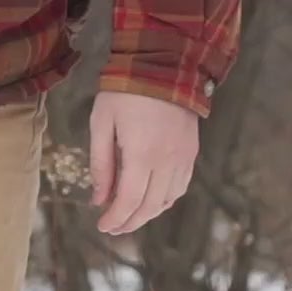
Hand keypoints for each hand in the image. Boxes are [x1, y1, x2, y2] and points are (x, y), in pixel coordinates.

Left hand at [89, 91, 199, 234]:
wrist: (164, 62)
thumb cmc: (125, 91)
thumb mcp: (102, 125)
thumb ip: (101, 165)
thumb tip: (99, 200)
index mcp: (142, 154)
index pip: (129, 201)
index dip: (115, 218)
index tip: (102, 226)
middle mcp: (167, 160)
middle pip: (150, 206)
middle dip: (130, 222)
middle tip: (113, 228)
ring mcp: (183, 156)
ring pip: (168, 200)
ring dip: (148, 213)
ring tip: (129, 216)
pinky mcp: (191, 151)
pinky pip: (181, 185)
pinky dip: (165, 199)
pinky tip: (151, 199)